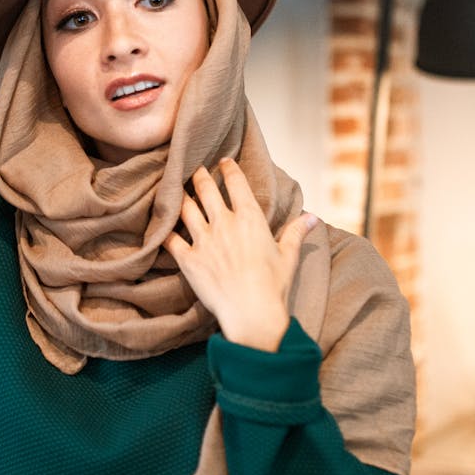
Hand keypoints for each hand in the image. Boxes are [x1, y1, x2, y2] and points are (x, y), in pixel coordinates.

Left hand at [163, 159, 317, 351]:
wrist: (251, 313)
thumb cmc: (273, 285)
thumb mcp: (288, 256)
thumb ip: (296, 232)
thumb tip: (313, 217)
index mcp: (250, 218)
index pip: (236, 183)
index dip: (228, 169)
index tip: (223, 161)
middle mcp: (224, 223)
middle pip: (205, 190)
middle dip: (199, 176)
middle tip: (194, 169)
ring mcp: (203, 240)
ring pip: (186, 208)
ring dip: (181, 197)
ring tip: (177, 191)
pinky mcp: (188, 259)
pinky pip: (170, 238)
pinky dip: (165, 229)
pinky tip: (161, 224)